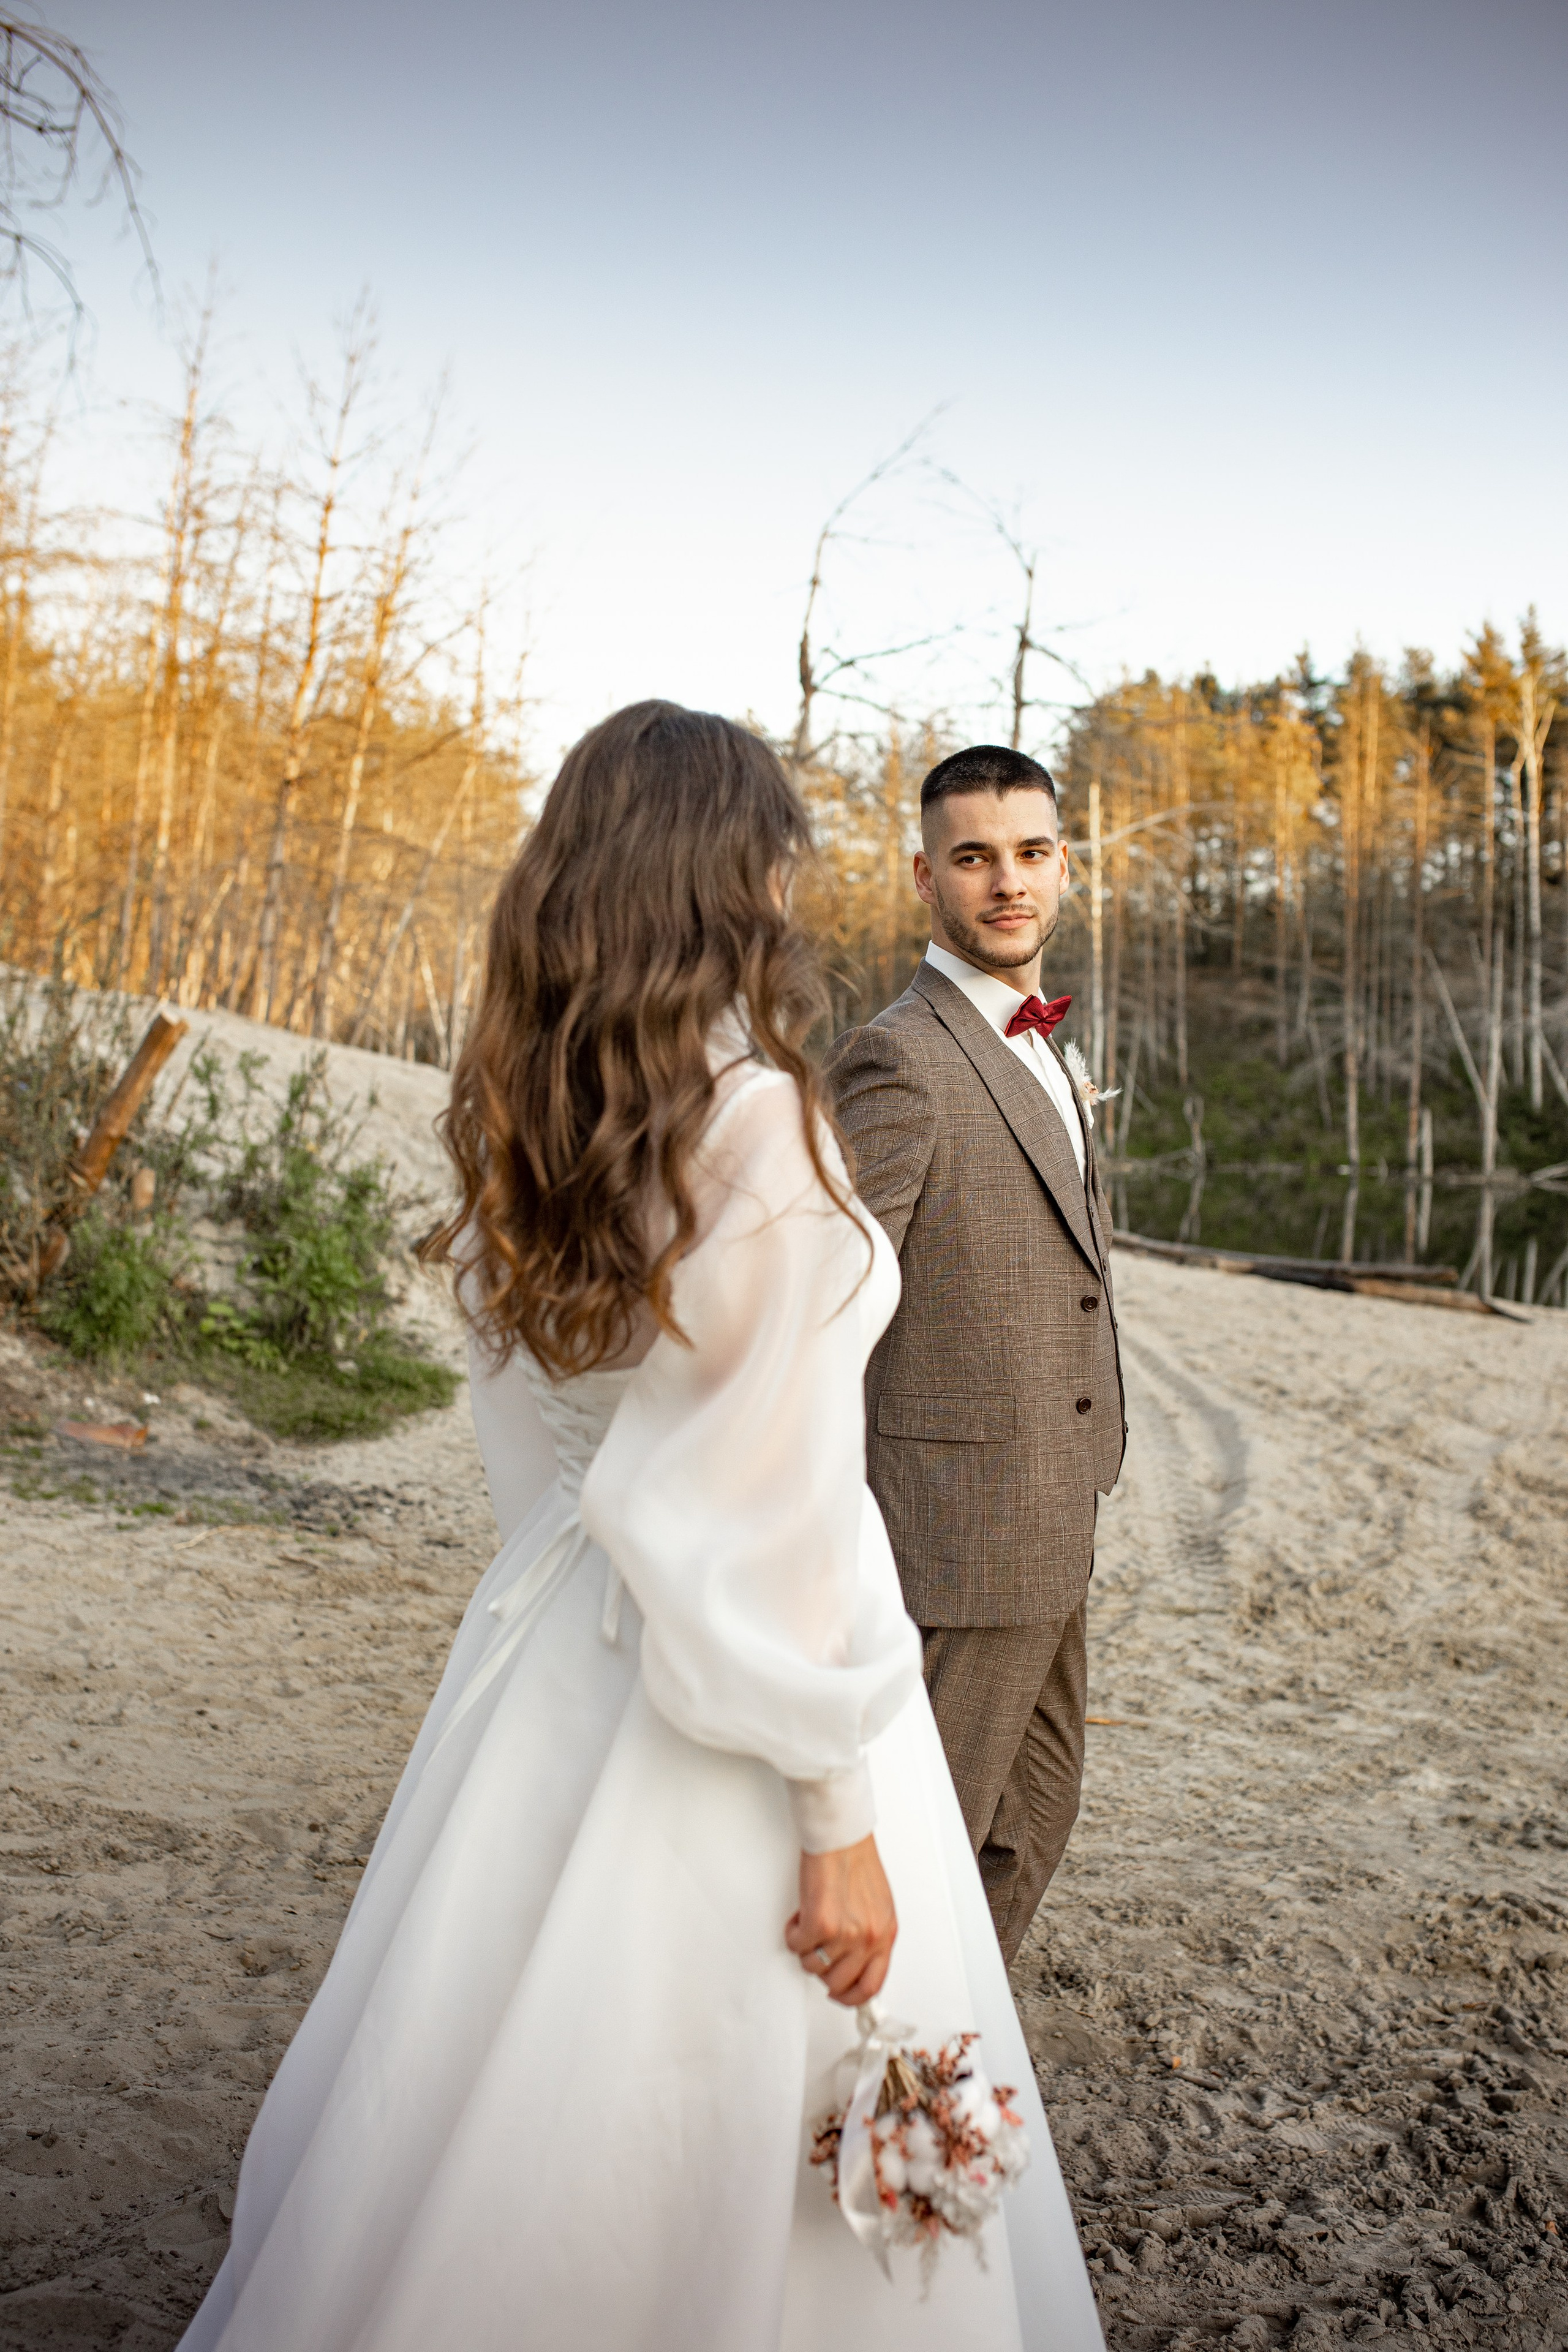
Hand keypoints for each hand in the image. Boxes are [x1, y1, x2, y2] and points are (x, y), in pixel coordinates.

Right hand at [785, 1834, 895, 2006]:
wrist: (841, 1836)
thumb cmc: (856, 1861)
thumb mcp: (877, 1906)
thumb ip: (870, 1936)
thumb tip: (854, 1962)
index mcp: (885, 1934)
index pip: (872, 1985)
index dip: (852, 1997)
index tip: (839, 1993)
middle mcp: (868, 1939)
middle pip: (838, 1983)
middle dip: (823, 1970)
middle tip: (818, 1949)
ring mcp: (845, 1935)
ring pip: (813, 1966)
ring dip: (806, 1948)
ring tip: (810, 1923)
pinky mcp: (819, 1925)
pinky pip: (796, 1946)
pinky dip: (792, 1933)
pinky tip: (800, 1914)